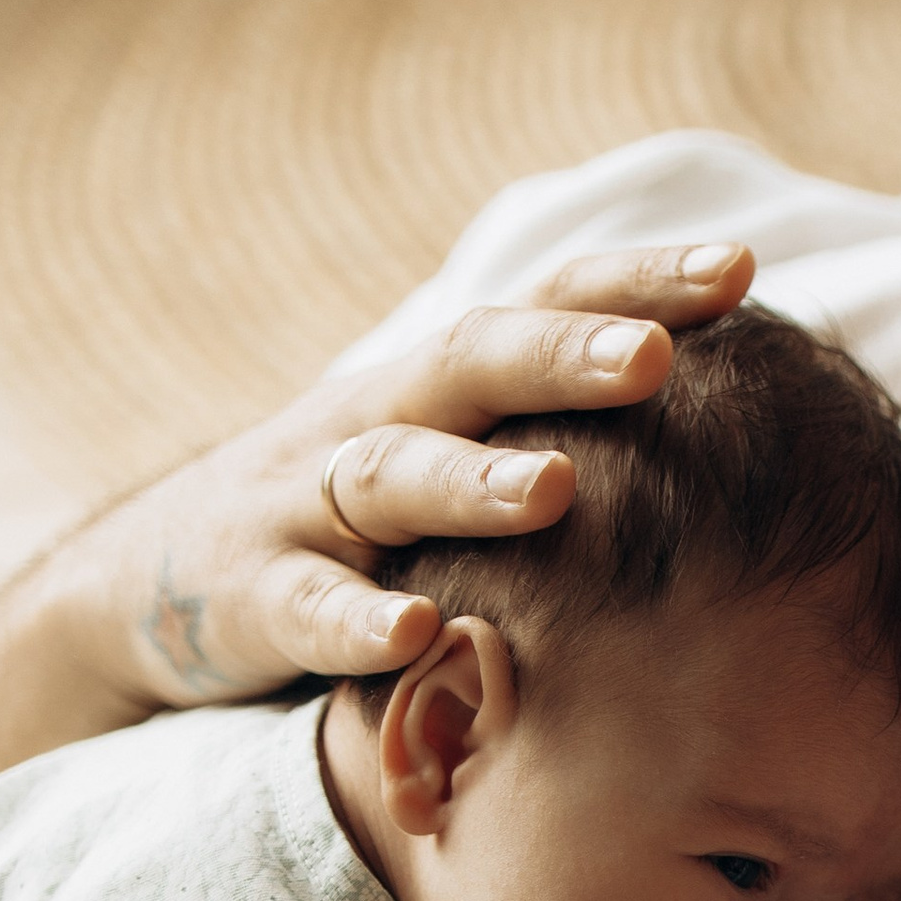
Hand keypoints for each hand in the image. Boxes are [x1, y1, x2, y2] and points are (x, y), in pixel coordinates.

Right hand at [52, 243, 756, 711]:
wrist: (157, 582)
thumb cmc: (359, 524)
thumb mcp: (454, 457)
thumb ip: (560, 426)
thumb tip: (733, 405)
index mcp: (442, 387)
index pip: (544, 305)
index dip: (637, 281)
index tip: (743, 267)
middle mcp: (378, 420)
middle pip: (472, 364)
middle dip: (565, 354)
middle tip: (655, 356)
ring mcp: (307, 505)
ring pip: (393, 477)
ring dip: (472, 482)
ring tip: (552, 491)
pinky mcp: (255, 598)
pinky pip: (309, 608)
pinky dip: (359, 623)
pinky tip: (415, 633)